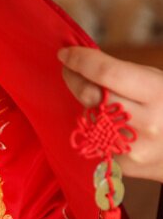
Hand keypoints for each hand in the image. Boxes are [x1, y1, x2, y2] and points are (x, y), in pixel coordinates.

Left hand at [58, 46, 162, 183]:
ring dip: (86, 104)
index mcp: (157, 93)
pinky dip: (96, 127)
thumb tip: (83, 62)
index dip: (81, 60)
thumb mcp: (157, 82)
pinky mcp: (121, 165)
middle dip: (74, 79)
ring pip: (89, 119)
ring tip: (96, 97)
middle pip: (91, 97)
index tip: (65, 53)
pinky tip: (108, 125)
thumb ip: (123, 74)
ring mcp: (132, 148)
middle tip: (69, 69)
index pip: (107, 73)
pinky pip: (96, 139)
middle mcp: (146, 123)